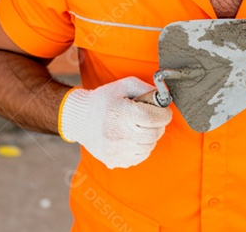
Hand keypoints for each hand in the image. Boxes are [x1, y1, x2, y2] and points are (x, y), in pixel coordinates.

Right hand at [58, 76, 172, 168]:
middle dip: (159, 125)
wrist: (80, 119)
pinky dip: (142, 147)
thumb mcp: (124, 85)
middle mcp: (117, 133)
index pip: (153, 118)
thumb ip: (147, 88)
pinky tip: (133, 138)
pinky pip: (140, 157)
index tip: (164, 111)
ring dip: (150, 137)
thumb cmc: (104, 100)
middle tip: (153, 119)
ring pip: (149, 147)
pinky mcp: (113, 160)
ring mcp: (115, 149)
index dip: (164, 114)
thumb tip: (165, 98)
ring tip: (140, 128)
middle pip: (153, 134)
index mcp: (120, 112)